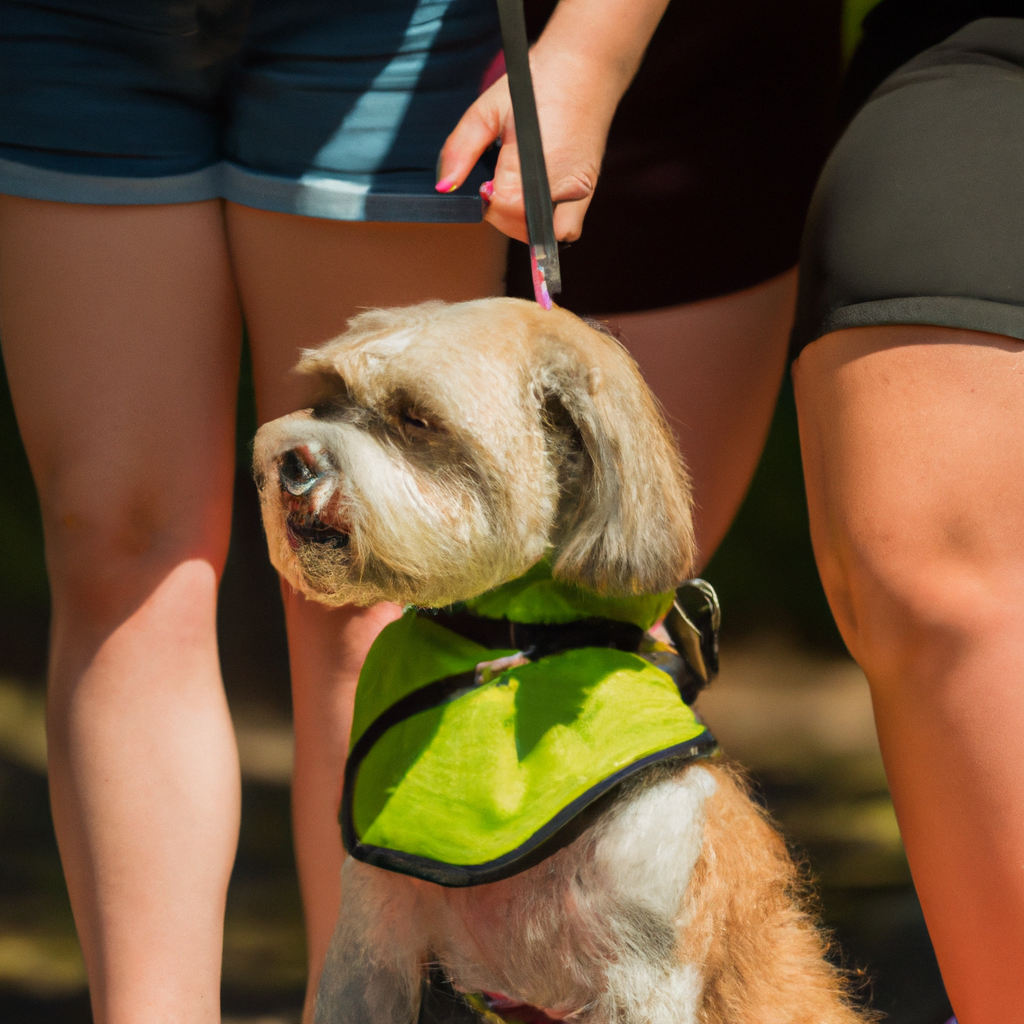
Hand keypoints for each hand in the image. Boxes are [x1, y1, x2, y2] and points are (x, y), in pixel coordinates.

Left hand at [435, 53, 608, 243]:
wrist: (583, 68)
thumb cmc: (533, 86)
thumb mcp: (486, 110)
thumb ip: (460, 150)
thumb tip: (444, 188)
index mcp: (533, 162)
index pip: (503, 207)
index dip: (487, 200)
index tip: (486, 181)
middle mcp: (561, 182)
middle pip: (521, 225)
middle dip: (502, 212)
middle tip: (500, 181)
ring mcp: (579, 191)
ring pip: (545, 235)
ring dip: (524, 222)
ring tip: (518, 189)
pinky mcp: (588, 192)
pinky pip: (567, 229)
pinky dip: (549, 226)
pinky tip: (538, 200)